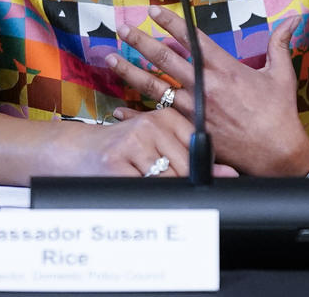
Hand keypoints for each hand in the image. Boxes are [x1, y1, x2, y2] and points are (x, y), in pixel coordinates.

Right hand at [67, 107, 237, 178]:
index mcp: (167, 116)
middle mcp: (151, 124)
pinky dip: (142, 193)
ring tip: (142, 178)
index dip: (197, 170)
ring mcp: (133, 141)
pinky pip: (145, 188)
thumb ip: (194, 156)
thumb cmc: (125, 149)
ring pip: (168, 180)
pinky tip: (132, 183)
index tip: (180, 172)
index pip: (200, 150)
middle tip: (156, 178)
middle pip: (187, 168)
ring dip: (158, 189)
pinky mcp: (116, 161)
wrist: (78, 150)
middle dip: (178, 183)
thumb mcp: (158, 144)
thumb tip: (230, 174)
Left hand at [107, 6, 308, 175]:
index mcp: (226, 69)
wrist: (278, 154)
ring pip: (155, 87)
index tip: (154, 10)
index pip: (192, 39)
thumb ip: (280, 44)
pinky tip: (118, 107)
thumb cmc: (280, 114)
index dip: (171, 23)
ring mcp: (195, 109)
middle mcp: (206, 86)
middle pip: (166, 59)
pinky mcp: (191, 130)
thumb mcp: (281, 74)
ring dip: (131, 71)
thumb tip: (294, 19)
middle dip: (141, 41)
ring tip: (111, 58)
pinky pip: (158, 119)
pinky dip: (136, 113)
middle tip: (122, 28)